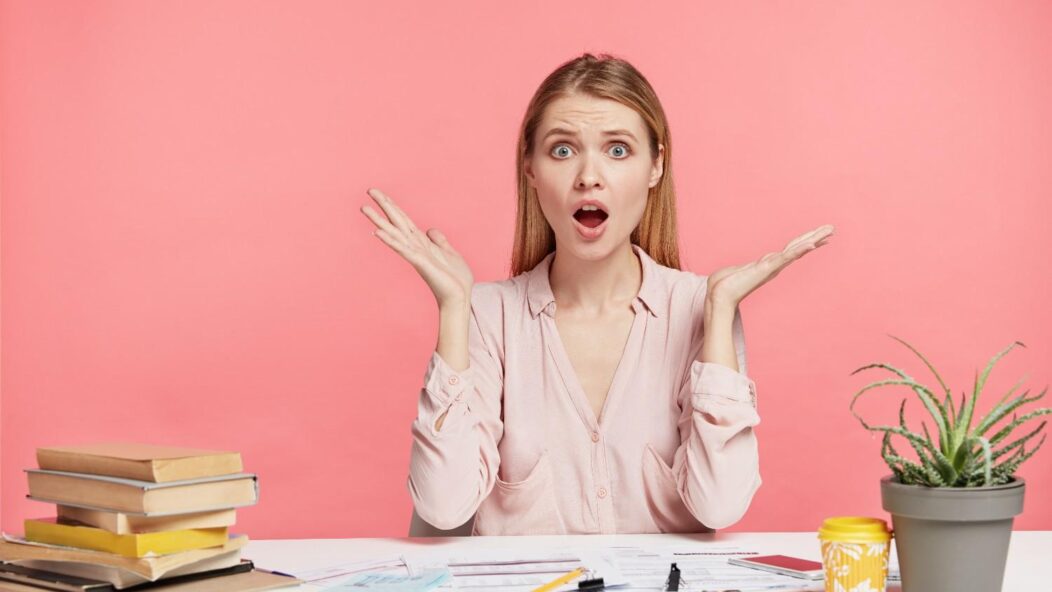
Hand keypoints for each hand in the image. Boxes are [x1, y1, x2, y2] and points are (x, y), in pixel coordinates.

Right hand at [360, 187, 473, 308]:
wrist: (460, 297)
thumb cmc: (456, 279)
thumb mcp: (450, 254)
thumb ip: (440, 241)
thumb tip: (430, 230)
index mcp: (422, 243)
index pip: (405, 220)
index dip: (393, 206)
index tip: (380, 194)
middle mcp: (415, 247)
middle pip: (397, 222)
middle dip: (384, 206)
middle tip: (369, 190)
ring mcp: (416, 255)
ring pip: (394, 233)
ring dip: (379, 220)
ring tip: (364, 208)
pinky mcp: (420, 263)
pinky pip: (403, 249)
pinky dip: (390, 240)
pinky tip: (377, 232)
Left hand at [705, 224, 834, 309]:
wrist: (719, 295)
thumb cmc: (725, 284)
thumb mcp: (739, 270)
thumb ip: (746, 268)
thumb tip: (747, 269)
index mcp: (769, 264)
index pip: (791, 250)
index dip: (806, 242)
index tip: (820, 236)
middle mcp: (774, 265)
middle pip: (799, 247)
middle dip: (815, 237)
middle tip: (832, 229)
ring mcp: (772, 267)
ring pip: (796, 250)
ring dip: (812, 240)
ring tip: (827, 232)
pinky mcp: (767, 269)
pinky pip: (785, 257)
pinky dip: (798, 251)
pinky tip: (810, 245)